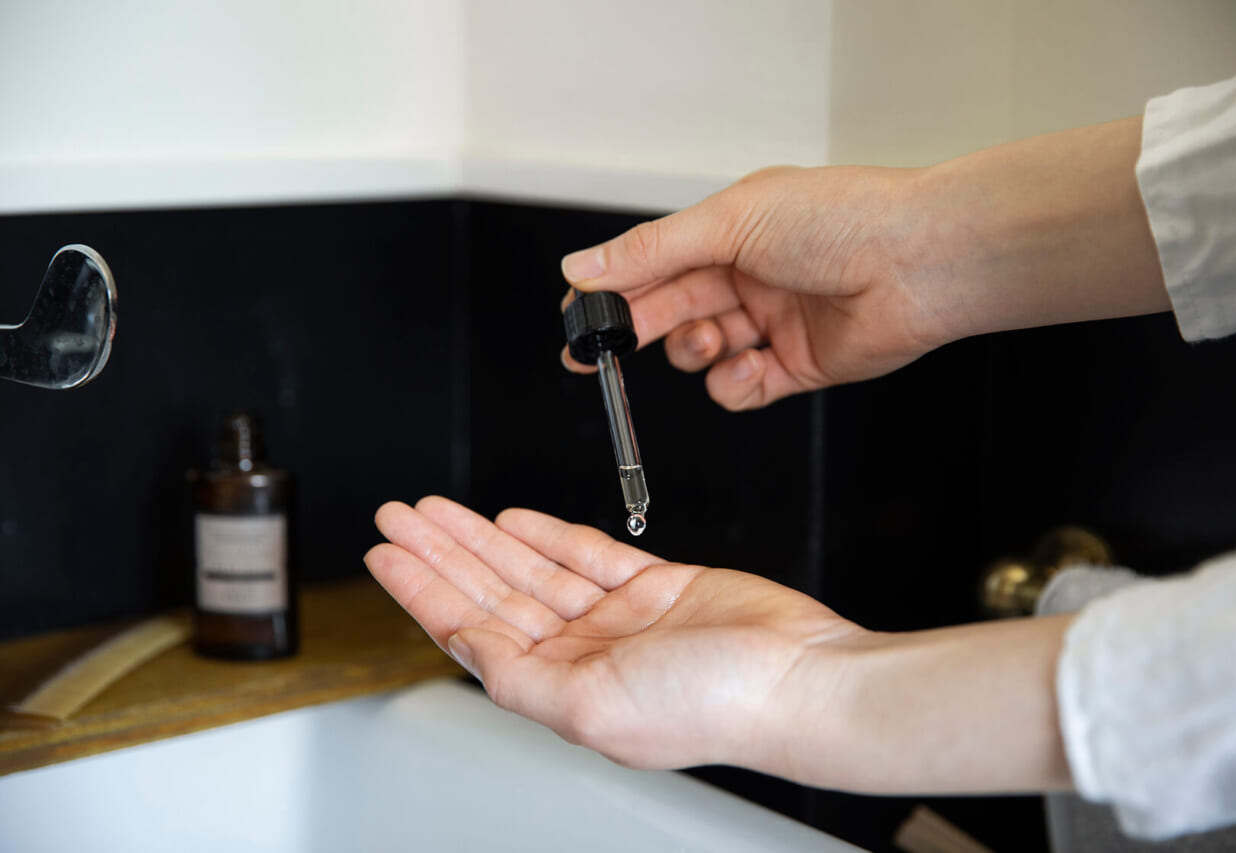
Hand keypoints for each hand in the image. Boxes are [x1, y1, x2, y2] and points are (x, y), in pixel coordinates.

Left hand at [365, 496, 858, 771]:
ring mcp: (618, 618)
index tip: (387, 557)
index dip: (423, 590)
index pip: (471, 630)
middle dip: (441, 551)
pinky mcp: (656, 586)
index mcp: (561, 688)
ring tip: (438, 508)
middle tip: (398, 516)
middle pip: (493, 591)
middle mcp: (583, 653)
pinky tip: (513, 518)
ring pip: (532, 566)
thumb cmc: (714, 705)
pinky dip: (549, 532)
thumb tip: (464, 649)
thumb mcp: (589, 705)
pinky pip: (587, 553)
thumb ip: (519, 677)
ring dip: (483, 535)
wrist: (798, 676)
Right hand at [561, 165, 938, 410]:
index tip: (577, 320)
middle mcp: (748, 276)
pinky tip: (750, 365)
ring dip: (694, 352)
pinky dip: (735, 384)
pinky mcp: (795, 368)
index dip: (611, 293)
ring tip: (714, 339)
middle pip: (669, 312)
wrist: (920, 263)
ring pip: (700, 354)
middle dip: (635, 332)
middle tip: (600, 353)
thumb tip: (581, 266)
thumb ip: (652, 251)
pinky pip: (741, 389)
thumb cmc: (840, 220)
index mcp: (730, 232)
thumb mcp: (730, 222)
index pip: (653, 265)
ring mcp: (770, 324)